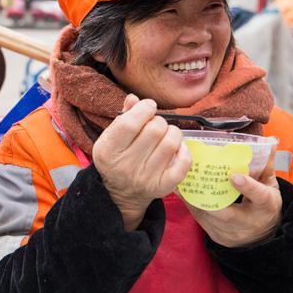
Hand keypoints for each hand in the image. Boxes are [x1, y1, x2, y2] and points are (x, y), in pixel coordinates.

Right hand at [93, 94, 192, 229]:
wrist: (119, 194)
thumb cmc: (116, 158)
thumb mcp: (110, 138)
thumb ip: (122, 117)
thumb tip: (135, 99)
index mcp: (108, 151)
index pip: (130, 123)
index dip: (144, 109)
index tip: (148, 106)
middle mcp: (126, 166)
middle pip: (154, 130)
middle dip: (158, 120)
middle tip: (155, 124)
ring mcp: (145, 178)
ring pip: (171, 143)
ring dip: (173, 132)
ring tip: (166, 134)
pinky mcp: (163, 187)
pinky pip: (183, 163)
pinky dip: (184, 151)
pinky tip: (177, 148)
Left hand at [186, 148, 281, 247]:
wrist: (260, 236)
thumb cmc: (264, 205)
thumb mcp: (270, 186)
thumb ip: (266, 165)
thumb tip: (270, 142)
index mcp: (265, 206)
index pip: (259, 197)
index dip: (247, 187)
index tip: (235, 176)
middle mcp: (248, 221)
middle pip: (228, 213)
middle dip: (210, 197)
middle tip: (197, 176)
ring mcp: (230, 231)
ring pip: (209, 216)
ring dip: (194, 198)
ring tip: (184, 180)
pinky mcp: (216, 234)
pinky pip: (199, 219)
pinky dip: (190, 203)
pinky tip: (181, 190)